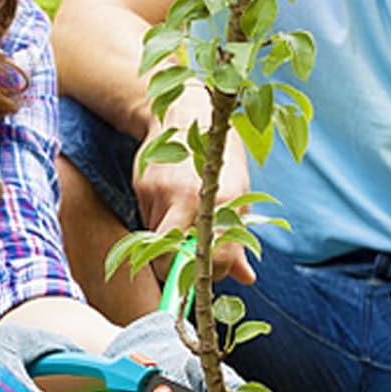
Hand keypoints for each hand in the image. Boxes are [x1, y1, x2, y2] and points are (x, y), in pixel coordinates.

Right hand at [135, 91, 255, 284]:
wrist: (185, 113)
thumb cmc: (218, 156)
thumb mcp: (237, 193)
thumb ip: (238, 237)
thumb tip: (246, 278)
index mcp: (226, 200)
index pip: (214, 258)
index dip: (207, 275)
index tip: (205, 274)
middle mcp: (194, 199)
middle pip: (173, 259)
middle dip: (174, 270)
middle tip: (182, 264)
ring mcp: (165, 193)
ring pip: (158, 242)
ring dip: (167, 243)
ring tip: (180, 220)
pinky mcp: (144, 188)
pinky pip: (146, 222)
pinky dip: (157, 222)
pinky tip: (168, 202)